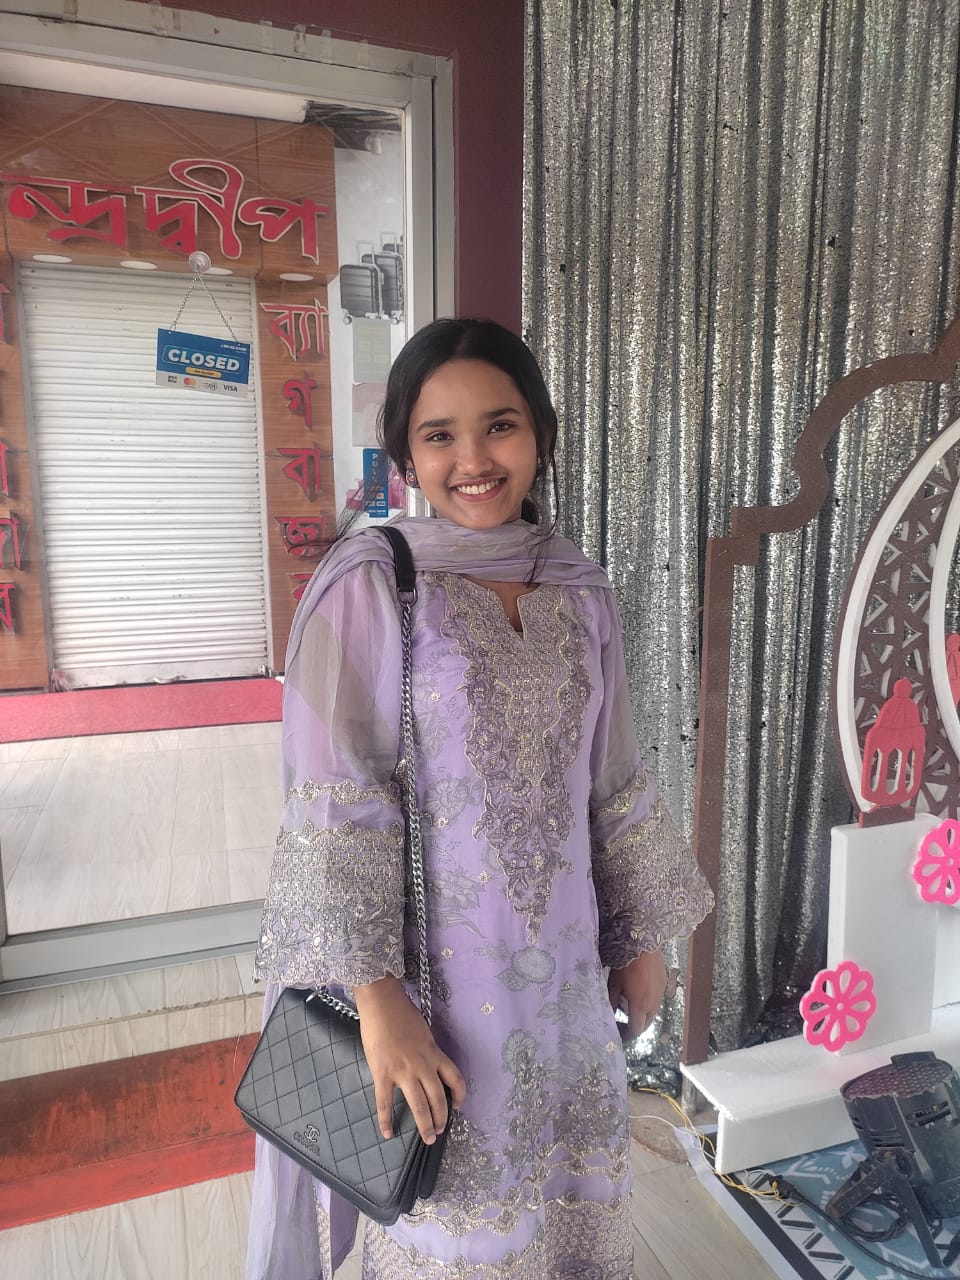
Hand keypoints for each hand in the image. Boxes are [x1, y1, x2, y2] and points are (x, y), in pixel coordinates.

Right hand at [354, 976, 466, 1143]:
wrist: (382, 1004)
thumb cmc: (402, 1013)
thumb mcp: (424, 1032)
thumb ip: (428, 1051)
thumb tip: (429, 1063)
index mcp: (434, 1054)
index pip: (455, 1079)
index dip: (460, 1096)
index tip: (457, 1106)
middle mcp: (423, 1065)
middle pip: (438, 1099)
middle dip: (441, 1119)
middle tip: (439, 1131)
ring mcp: (403, 1072)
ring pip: (419, 1106)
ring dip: (425, 1125)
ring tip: (427, 1137)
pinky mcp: (383, 1074)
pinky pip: (385, 1103)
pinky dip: (386, 1121)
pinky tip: (388, 1134)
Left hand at [607, 949, 666, 1037]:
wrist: (644, 943)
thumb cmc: (626, 962)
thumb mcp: (614, 984)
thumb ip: (612, 1002)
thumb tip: (609, 1015)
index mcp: (640, 1005)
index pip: (635, 1029)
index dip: (626, 1035)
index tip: (618, 1034)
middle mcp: (654, 1003)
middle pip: (646, 1024)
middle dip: (635, 1027)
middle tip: (623, 1024)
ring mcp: (660, 993)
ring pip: (653, 1013)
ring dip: (642, 1016)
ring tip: (629, 1008)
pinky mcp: (664, 983)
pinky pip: (656, 1000)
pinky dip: (648, 1004)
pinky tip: (639, 994)